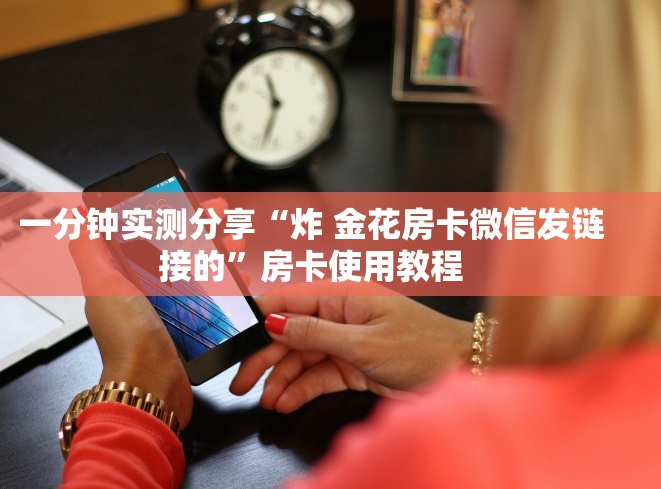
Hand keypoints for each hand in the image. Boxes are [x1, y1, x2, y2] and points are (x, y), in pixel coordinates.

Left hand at [69, 197, 235, 427]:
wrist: (153, 385)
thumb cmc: (128, 339)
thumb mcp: (103, 285)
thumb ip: (89, 248)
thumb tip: (79, 214)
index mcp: (127, 274)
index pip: (150, 230)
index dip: (169, 209)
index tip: (186, 193)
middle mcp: (151, 287)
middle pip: (182, 244)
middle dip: (204, 225)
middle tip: (220, 215)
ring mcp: (175, 305)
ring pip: (204, 266)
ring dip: (222, 249)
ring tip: (235, 245)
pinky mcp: (196, 321)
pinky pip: (218, 293)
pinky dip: (231, 281)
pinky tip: (240, 277)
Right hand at [230, 290, 471, 412]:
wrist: (461, 371)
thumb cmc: (423, 346)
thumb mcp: (363, 342)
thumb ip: (315, 334)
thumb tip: (276, 323)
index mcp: (343, 295)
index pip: (290, 299)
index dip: (260, 315)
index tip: (235, 332)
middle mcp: (341, 315)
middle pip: (290, 333)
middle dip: (265, 356)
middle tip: (243, 379)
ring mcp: (346, 341)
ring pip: (301, 357)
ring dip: (281, 378)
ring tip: (266, 397)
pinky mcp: (352, 364)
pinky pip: (318, 374)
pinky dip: (302, 388)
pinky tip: (287, 400)